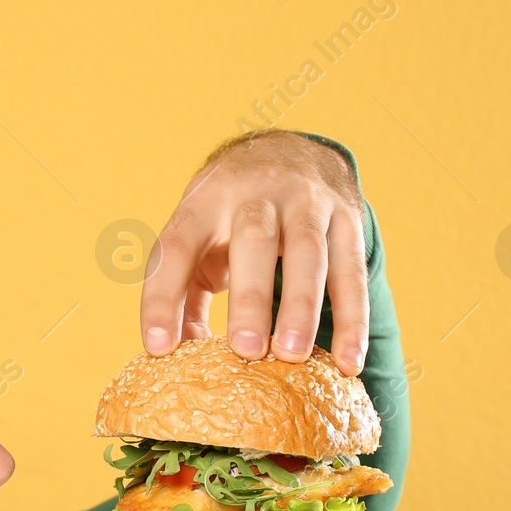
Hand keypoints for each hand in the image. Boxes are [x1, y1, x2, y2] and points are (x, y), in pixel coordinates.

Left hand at [140, 130, 369, 374]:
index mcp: (205, 201)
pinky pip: (352, 272)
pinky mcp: (346, 219)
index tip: (157, 347)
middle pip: (254, 241)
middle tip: (245, 351)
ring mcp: (307, 202)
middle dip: (250, 298)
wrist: (292, 149)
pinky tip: (347, 362)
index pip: (176, 247)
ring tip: (293, 356)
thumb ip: (183, 293)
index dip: (162, 297)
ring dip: (301, 307)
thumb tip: (172, 357)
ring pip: (308, 252)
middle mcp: (256, 194)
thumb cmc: (229, 215)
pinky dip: (353, 319)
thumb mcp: (198, 237)